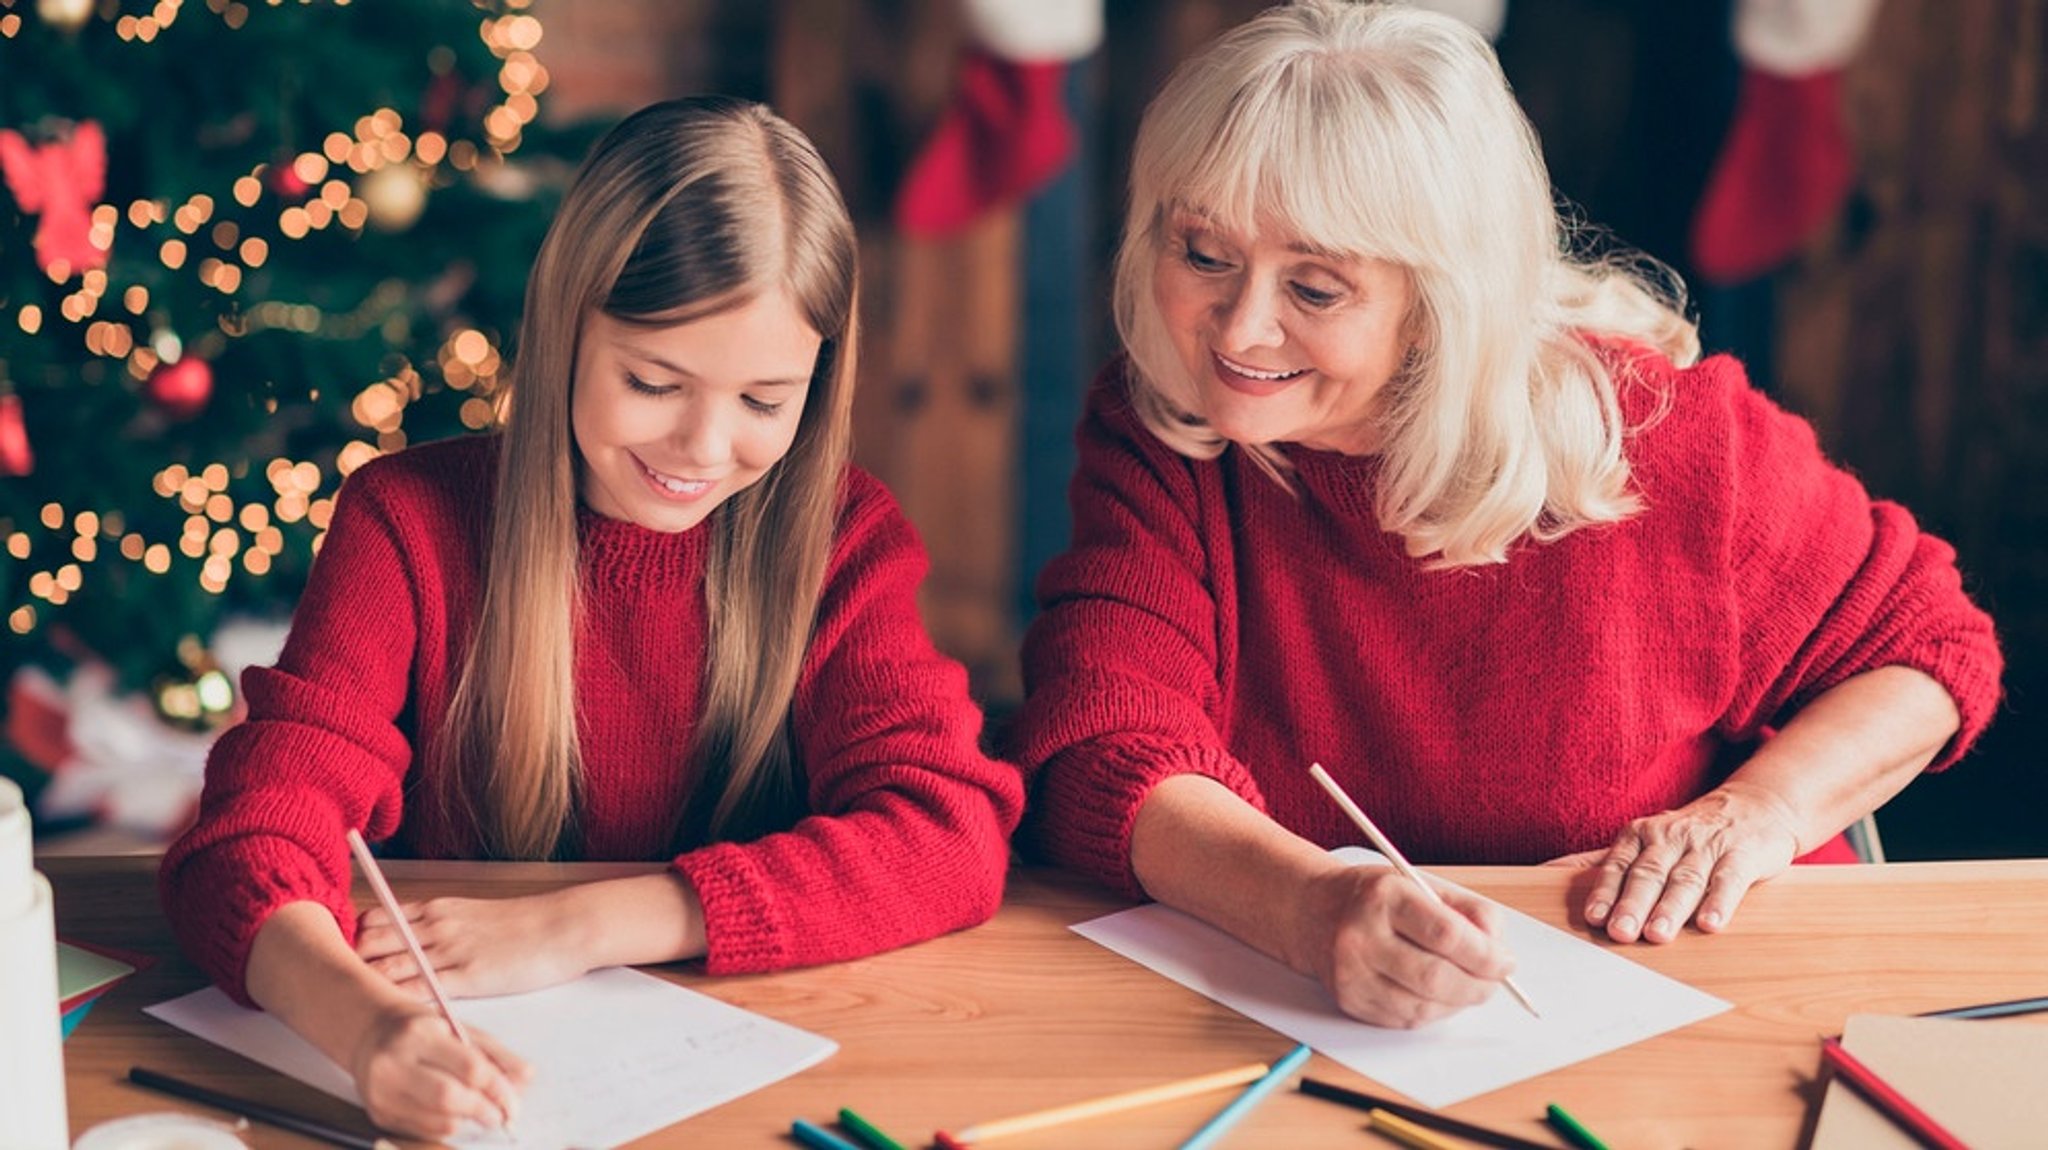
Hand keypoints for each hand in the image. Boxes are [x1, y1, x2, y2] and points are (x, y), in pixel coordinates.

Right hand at [349, 1001, 530, 1139]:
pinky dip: (447, 1127)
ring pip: (437, 1120)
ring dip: (468, 1121)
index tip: (514, 1103)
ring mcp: (382, 1091)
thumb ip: (496, 1054)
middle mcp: (394, 1062)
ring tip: (480, 1112)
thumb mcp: (461, 1028)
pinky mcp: (378, 1113)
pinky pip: (422, 1131)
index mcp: (420, 1033)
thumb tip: (526, 1078)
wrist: (372, 1034)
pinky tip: (454, 1115)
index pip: (469, 1068)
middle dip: (484, 1110)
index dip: (499, 1090)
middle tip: (501, 1115)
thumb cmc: (423, 1029)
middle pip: (450, 1098)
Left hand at [357, 890, 591, 998]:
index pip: (375, 919)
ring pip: (388, 965)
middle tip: (327, 987)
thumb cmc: (526, 925)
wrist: (564, 926)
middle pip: (370, 941)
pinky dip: (396, 1003)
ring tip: (340, 1007)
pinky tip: (381, 1016)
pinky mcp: (469, 976)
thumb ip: (443, 927)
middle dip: (346, 964)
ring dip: (363, 985)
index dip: (350, 940)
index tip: (335, 959)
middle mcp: (436, 925)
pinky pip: (421, 990)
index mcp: (437, 908)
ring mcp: (450, 950)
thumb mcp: (476, 916)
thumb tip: (415, 943)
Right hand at [1297, 864, 1515, 1027]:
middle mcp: (1361, 935)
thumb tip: (1499, 949)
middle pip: (1436, 977)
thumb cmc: (1374, 898)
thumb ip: (1467, 911)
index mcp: (1383, 897)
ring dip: (1458, 1002)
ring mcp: (1351, 972)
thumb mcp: (1419, 884)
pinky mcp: (1349, 1000)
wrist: (1312, 913)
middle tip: (1494, 981)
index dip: (1485, 954)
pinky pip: (1405, 1019)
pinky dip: (1432, 1012)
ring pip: (1423, 1006)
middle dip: (1478, 985)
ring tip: (1467, 987)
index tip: (1505, 961)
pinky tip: (1438, 995)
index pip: (1446, 934)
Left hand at [1574, 783, 1800, 943]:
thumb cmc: (1687, 835)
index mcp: (1640, 836)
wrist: (1753, 806)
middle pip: (1647, 874)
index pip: (1617, 866)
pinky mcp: (1742, 856)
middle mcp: (1669, 838)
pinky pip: (1728, 880)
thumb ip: (1598, 859)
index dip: (1604, 892)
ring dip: (1670, 908)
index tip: (1593, 918)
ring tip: (1657, 934)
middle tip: (1620, 932)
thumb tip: (1544, 872)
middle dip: (1631, 904)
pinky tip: (1710, 923)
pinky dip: (1719, 901)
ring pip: (1684, 879)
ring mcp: (1706, 846)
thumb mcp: (1642, 840)